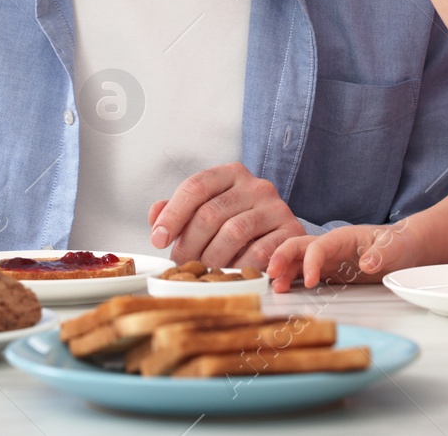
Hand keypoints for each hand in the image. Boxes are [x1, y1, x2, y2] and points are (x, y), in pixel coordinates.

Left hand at [147, 163, 301, 269]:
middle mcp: (256, 186)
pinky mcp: (291, 231)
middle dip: (189, 243)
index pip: (196, 186)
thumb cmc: (238, 223)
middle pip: (211, 212)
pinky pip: (259, 251)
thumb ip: (179, 210)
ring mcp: (276, 207)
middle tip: (180, 262)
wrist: (284, 236)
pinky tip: (230, 272)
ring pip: (233, 232)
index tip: (158, 239)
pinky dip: (239, 266)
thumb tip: (156, 215)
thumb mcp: (209, 210)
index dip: (173, 214)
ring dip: (212, 257)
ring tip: (203, 269)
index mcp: (231, 174)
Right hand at [266, 220, 418, 291]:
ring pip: (297, 260)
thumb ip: (382, 253)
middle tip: (271, 275)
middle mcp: (330, 246)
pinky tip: (283, 290)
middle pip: (298, 246)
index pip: (318, 246)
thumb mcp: (396, 248)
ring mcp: (327, 258)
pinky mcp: (329, 271)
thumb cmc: (400, 244)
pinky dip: (291, 279)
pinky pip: (304, 272)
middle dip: (282, 257)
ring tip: (275, 288)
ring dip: (283, 271)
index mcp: (342, 237)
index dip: (310, 262)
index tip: (309, 282)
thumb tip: (366, 263)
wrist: (405, 248)